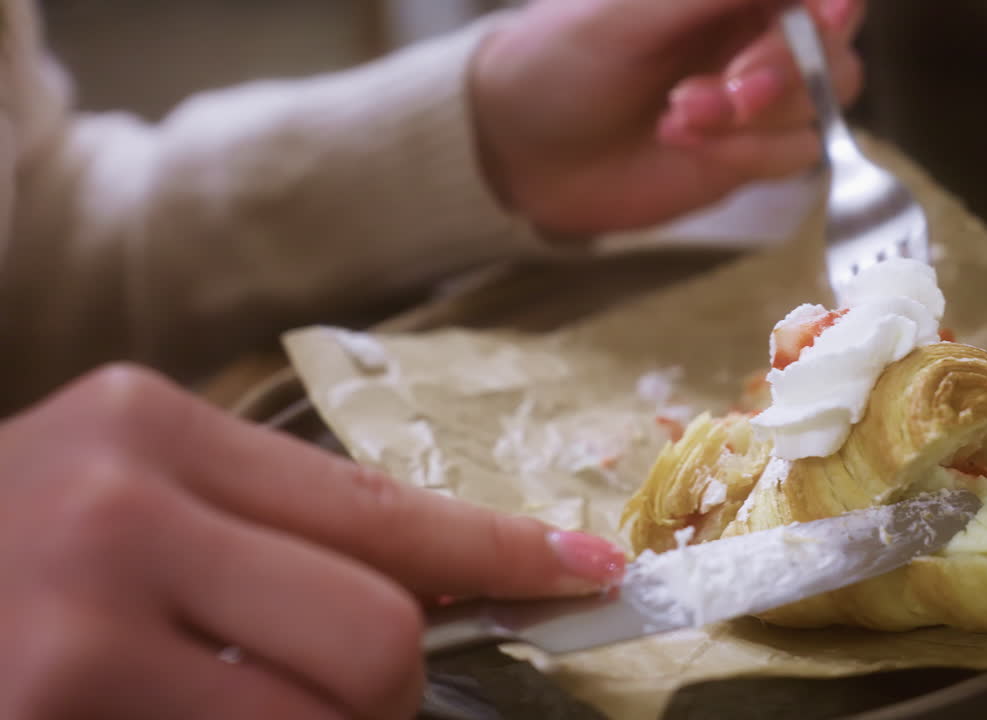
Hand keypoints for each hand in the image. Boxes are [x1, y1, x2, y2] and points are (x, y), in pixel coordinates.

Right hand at [0, 365, 625, 718]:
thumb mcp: (125, 497)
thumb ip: (265, 533)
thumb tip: (434, 592)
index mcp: (149, 428)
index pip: (377, 507)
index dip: (499, 554)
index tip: (587, 573)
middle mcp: (113, 512)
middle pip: (374, 635)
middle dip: (388, 693)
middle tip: (356, 698)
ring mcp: (70, 633)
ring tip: (238, 704)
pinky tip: (181, 714)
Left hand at [471, 0, 864, 234]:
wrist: (522, 152)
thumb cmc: (560, 60)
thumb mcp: (630, 10)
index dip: (831, 2)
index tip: (823, 15)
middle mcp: (755, 34)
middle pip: (833, 45)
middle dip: (788, 67)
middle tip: (731, 88)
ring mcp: (757, 98)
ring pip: (822, 102)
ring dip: (757, 115)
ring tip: (679, 116)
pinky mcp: (748, 155)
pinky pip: (794, 154)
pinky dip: (746, 152)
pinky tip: (681, 141)